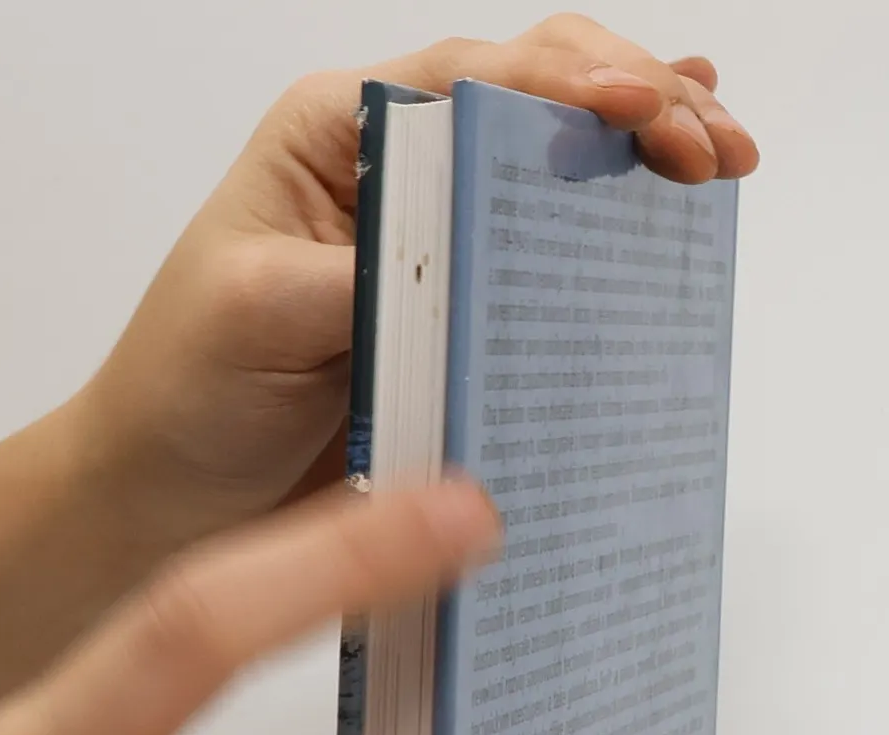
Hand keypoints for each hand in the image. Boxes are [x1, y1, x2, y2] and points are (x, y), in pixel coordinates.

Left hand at [81, 16, 757, 543]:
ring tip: (723, 162)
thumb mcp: (257, 311)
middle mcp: (396, 174)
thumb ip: (364, 274)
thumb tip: (466, 266)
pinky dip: (614, 235)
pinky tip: (675, 203)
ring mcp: (435, 247)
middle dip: (638, 103)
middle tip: (715, 146)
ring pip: (557, 173)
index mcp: (338, 133)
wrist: (165, 500)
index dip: (577, 85)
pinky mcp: (457, 323)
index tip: (650, 111)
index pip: (480, 79)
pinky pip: (547, 269)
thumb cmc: (185, 391)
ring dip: (645, 155)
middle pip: (540, 101)